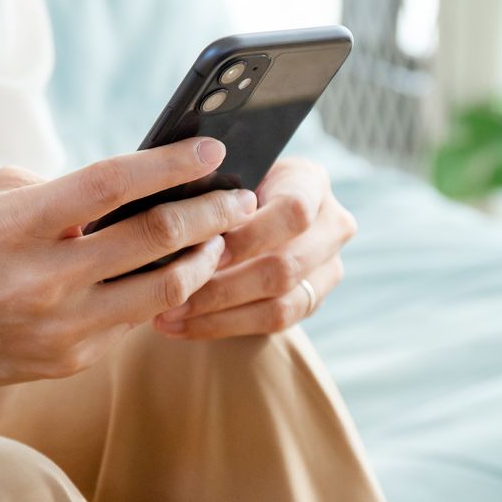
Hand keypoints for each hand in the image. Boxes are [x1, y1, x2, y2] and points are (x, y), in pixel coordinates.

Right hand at [0, 138, 256, 387]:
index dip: (172, 164)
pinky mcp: (66, 361)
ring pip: (160, 292)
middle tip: (239, 199)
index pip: (115, 184)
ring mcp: (60, 328)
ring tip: (217, 240)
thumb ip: (55, 190)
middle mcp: (45, 279)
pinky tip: (167, 276)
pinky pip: (129, 323)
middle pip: (155, 242)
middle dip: (211, 215)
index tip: (212, 147)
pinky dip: (154, 295)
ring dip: (199, 262)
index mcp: (20, 224)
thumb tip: (124, 194)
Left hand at [152, 157, 354, 339]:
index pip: (293, 211)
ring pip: (280, 303)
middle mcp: (331, 224)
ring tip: (170, 316)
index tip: (203, 249)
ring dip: (219, 315)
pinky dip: (224, 326)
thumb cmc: (228, 185)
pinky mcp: (313, 300)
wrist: (253, 208)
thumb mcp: (225, 175)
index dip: (249, 236)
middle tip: (173, 294)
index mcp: (310, 182)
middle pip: (286, 266)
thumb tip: (177, 224)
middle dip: (224, 286)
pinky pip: (273, 324)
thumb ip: (212, 194)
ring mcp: (328, 267)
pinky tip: (185, 326)